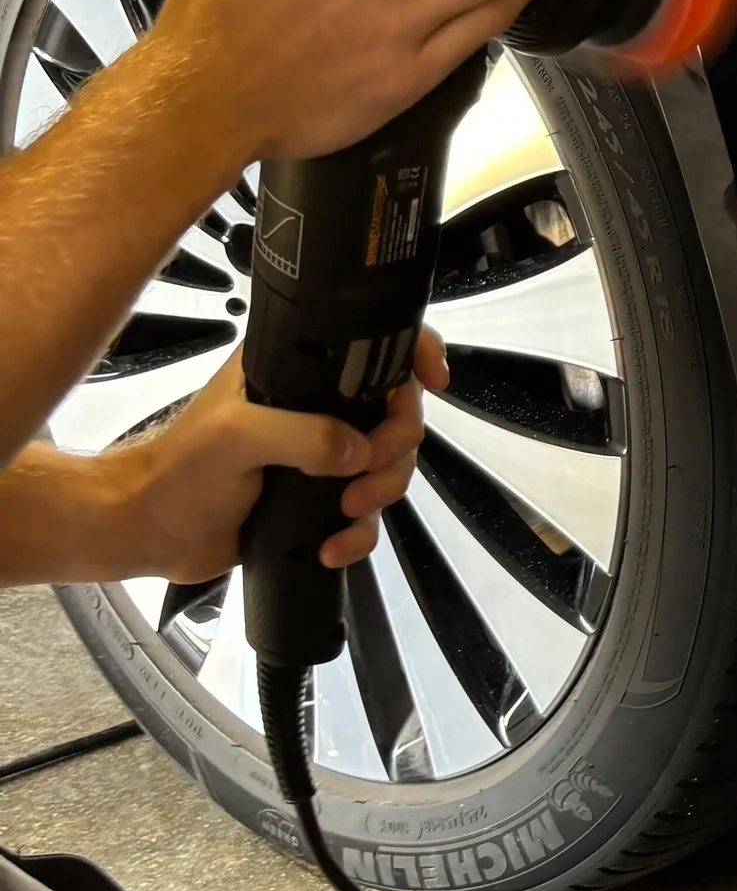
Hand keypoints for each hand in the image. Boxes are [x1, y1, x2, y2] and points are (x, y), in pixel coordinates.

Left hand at [90, 334, 444, 584]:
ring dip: (380, 494)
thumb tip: (360, 452)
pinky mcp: (319, 497)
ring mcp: (320, 451)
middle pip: (394, 413)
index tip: (431, 381)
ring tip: (347, 513)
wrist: (151, 532)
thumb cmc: (177, 471)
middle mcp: (316, 404)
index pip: (370, 345)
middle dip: (394, 447)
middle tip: (366, 474)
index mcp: (296, 367)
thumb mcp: (237, 436)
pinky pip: (365, 512)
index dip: (413, 355)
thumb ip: (303, 435)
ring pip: (388, 465)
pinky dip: (359, 533)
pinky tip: (333, 545)